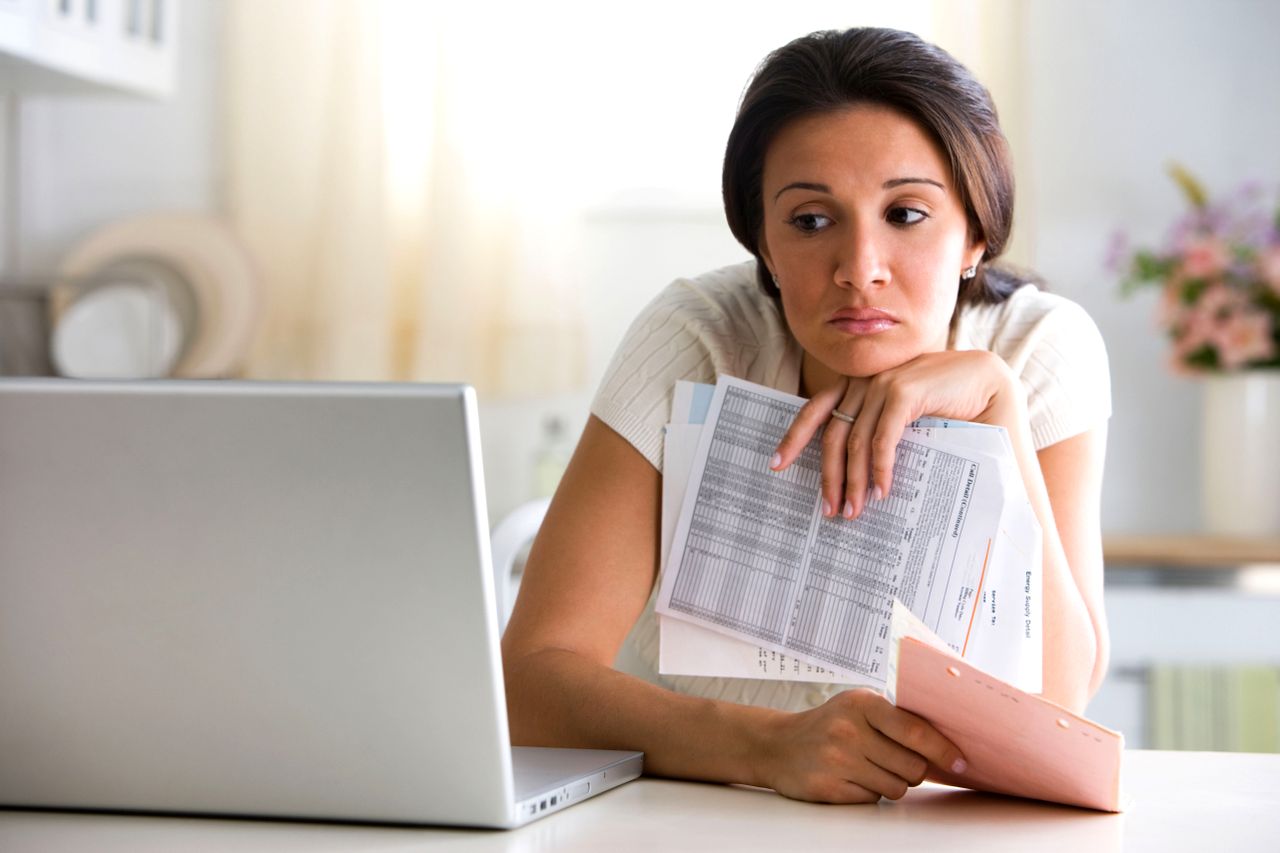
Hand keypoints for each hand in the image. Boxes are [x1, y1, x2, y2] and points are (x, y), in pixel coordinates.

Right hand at [760, 688, 965, 802]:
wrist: (777, 744)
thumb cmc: (829, 724)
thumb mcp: (858, 706)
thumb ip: (896, 718)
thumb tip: (945, 743)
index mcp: (861, 704)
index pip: (914, 730)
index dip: (942, 749)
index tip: (960, 761)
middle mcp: (848, 730)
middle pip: (911, 766)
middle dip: (914, 770)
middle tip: (898, 762)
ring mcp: (836, 760)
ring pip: (896, 788)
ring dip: (892, 783)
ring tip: (870, 767)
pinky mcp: (829, 788)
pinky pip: (873, 799)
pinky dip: (869, 793)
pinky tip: (851, 777)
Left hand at [772, 350, 1020, 518]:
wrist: (986, 383)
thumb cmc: (944, 407)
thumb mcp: (901, 419)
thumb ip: (875, 431)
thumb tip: (850, 475)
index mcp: (858, 385)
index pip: (816, 411)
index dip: (794, 437)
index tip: (776, 465)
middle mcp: (865, 380)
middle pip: (832, 433)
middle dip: (828, 476)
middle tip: (827, 509)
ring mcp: (882, 382)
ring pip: (856, 440)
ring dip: (854, 480)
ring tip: (854, 511)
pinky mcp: (903, 390)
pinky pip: (882, 438)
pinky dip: (880, 467)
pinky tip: (881, 490)